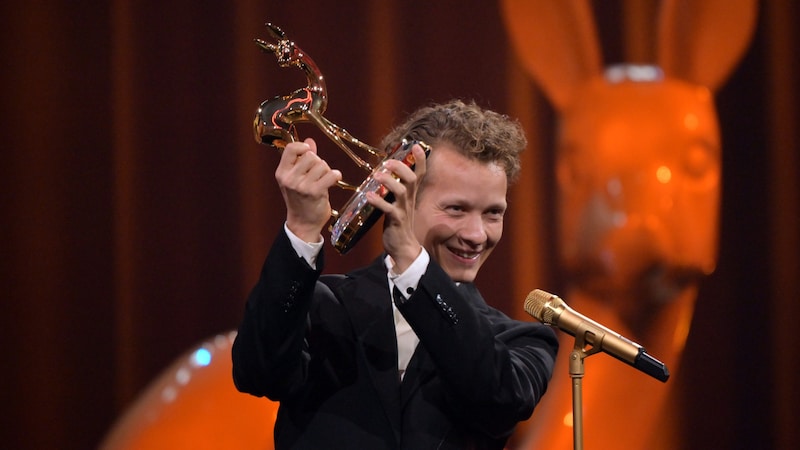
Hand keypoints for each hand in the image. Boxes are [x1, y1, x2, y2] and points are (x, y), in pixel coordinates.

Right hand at [276, 138, 341, 241]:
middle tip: (317, 174)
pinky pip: (331, 174)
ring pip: (321, 164)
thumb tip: (310, 140)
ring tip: (323, 180)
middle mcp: (289, 178)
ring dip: (327, 171)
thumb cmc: (301, 199)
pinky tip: (334, 180)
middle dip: (318, 162)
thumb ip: (302, 158)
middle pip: (310, 156)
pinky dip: (335, 176)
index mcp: (282, 173)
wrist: (303, 223)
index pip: (290, 148)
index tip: (309, 151)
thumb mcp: (296, 178)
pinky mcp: (314, 192)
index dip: (302, 147)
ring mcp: (301, 186)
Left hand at [366, 144, 426, 271]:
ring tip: (377, 176)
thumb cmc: (398, 222)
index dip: (420, 159)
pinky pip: (388, 209)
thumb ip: (394, 188)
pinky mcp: (396, 221)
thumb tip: (383, 172)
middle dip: (400, 167)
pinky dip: (378, 201)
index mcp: (410, 193)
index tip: (416, 145)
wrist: (403, 246)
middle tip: (387, 162)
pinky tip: (369, 195)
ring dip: (389, 182)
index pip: (420, 173)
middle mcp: (409, 199)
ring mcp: (403, 210)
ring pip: (401, 192)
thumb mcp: (399, 202)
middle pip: (411, 178)